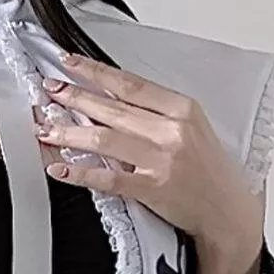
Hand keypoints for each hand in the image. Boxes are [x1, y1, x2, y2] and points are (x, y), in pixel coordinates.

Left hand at [33, 47, 265, 273]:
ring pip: (104, 139)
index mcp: (182, 109)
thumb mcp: (192, 128)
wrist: (228, 210)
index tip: (70, 63)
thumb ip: (157, 111)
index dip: (95, 72)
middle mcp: (171, 131)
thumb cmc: (210, 170)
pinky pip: (108, 177)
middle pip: (111, 108)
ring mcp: (161, 160)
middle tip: (50, 90)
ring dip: (68, 132)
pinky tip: (60, 167)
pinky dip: (80, 171)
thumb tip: (111, 97)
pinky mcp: (152, 188)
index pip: (130, 84)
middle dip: (74, 97)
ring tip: (45, 127)